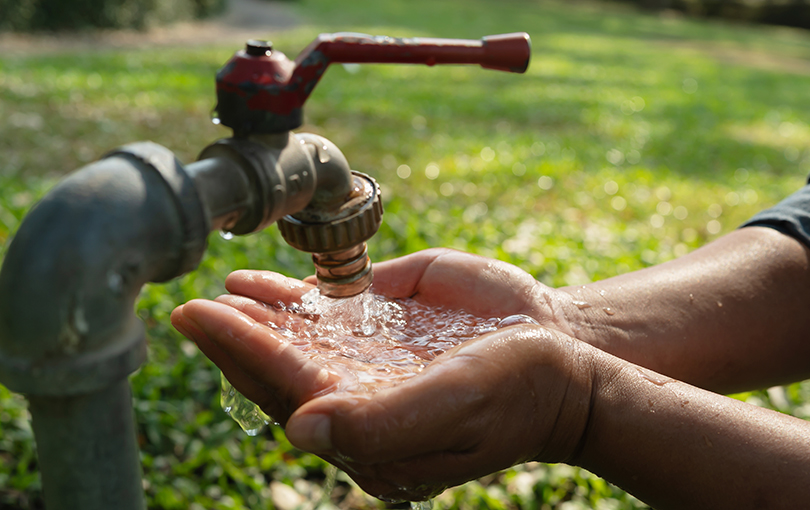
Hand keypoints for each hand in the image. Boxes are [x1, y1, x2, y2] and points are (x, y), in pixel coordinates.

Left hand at [171, 248, 594, 500]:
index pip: (290, 390)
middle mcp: (362, 395)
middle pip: (281, 369)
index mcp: (370, 429)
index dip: (242, 352)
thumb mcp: (454, 407)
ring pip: (299, 340)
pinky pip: (331, 312)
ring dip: (256, 318)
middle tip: (188, 309)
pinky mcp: (391, 325)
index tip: (200, 317)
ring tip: (216, 296)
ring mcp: (373, 359)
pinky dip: (294, 298)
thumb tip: (302, 431)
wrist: (564, 356)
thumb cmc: (517, 390)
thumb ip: (379, 424)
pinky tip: (265, 286)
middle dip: (233, 339)